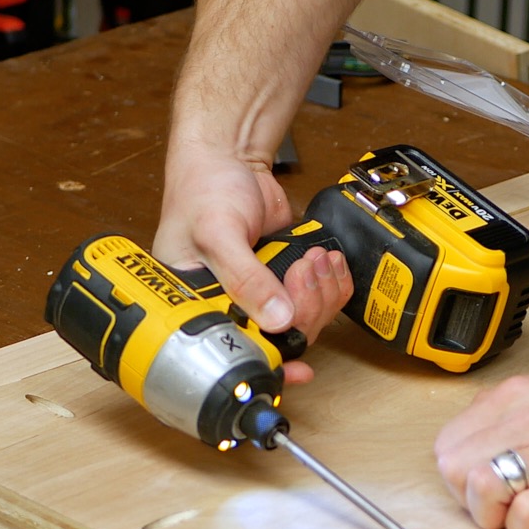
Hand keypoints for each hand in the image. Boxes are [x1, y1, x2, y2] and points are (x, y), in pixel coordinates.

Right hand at [154, 142, 351, 384]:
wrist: (229, 159)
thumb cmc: (202, 190)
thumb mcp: (218, 231)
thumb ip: (246, 276)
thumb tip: (276, 318)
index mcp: (196, 308)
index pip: (234, 351)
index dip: (268, 364)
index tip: (296, 369)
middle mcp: (228, 308)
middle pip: (278, 340)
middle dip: (304, 309)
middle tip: (301, 271)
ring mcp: (260, 296)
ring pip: (303, 322)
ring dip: (321, 294)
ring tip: (314, 259)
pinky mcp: (285, 279)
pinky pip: (318, 300)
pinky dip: (332, 284)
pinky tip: (327, 262)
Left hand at [434, 370, 528, 528]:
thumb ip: (515, 411)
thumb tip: (479, 436)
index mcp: (522, 395)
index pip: (448, 441)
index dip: (461, 471)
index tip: (488, 479)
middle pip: (452, 467)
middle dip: (470, 495)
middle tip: (504, 501)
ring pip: (479, 488)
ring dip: (494, 513)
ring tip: (525, 511)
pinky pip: (523, 519)